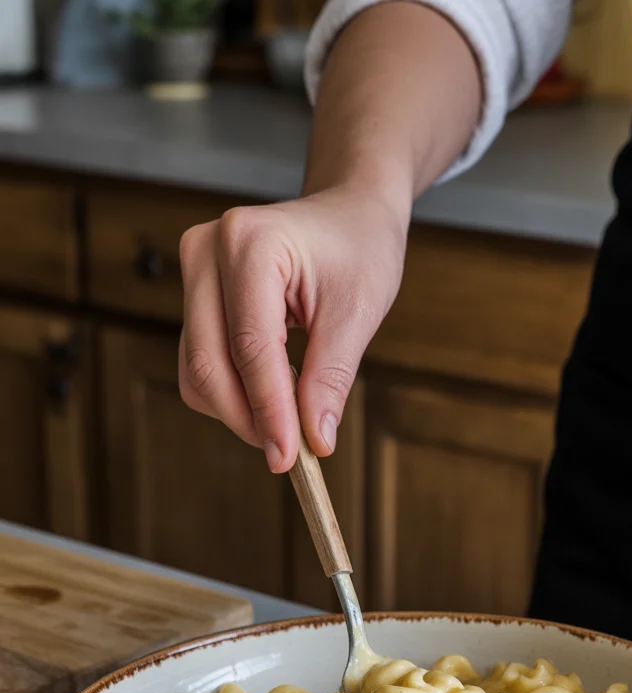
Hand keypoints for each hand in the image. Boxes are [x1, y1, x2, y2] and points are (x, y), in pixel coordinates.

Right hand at [178, 187, 407, 469]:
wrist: (346, 213)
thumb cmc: (359, 249)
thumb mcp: (358, 312)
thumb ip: (331, 379)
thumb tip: (315, 441)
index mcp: (251, 243)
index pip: (251, 347)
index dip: (268, 410)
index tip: (289, 458)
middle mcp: (206, 251)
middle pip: (208, 363)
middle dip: (248, 418)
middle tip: (290, 455)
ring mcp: (192, 271)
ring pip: (197, 370)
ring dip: (238, 410)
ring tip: (289, 420)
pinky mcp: (193, 294)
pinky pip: (199, 362)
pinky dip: (233, 393)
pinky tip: (272, 394)